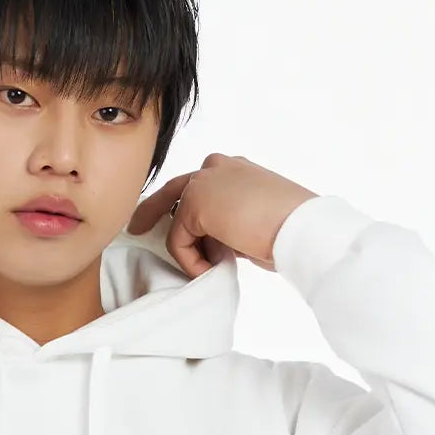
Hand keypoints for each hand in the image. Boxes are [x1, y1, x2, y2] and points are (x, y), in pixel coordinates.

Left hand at [126, 154, 316, 276]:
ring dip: (190, 252)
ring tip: (214, 266)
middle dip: (151, 211)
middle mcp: (215, 167)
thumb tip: (209, 244)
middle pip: (171, 191)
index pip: (195, 186)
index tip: (163, 223)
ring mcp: (203, 181)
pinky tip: (212, 267)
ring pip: (177, 223)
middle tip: (135, 228)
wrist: (299, 226)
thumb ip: (225, 225)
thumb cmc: (287, 230)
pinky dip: (190, 261)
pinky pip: (177, 242)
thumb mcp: (250, 222)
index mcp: (232, 169)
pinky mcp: (194, 202)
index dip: (176, 207)